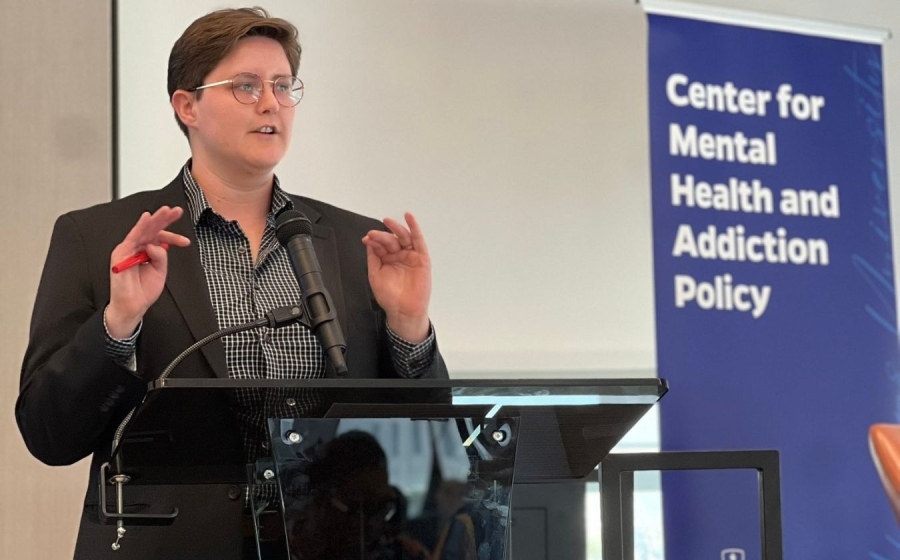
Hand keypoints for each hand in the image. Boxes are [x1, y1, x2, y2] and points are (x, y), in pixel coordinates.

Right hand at [106, 206, 190, 337]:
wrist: (132, 306)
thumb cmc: (143, 290)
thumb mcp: (160, 271)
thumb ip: (161, 256)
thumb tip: (158, 245)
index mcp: (147, 251)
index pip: (161, 238)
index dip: (174, 237)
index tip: (185, 242)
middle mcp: (138, 247)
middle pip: (152, 229)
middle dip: (165, 219)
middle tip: (176, 210)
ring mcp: (129, 249)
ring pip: (144, 229)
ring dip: (155, 219)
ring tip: (166, 211)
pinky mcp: (121, 253)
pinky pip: (132, 237)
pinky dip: (139, 226)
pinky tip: (147, 218)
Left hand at [362, 212, 430, 342]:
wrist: (403, 311)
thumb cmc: (390, 297)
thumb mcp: (375, 275)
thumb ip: (373, 258)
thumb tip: (369, 242)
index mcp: (387, 259)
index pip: (380, 245)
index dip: (373, 240)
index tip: (367, 238)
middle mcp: (399, 256)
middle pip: (391, 240)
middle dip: (382, 236)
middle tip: (374, 234)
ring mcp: (410, 256)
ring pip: (403, 237)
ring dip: (396, 228)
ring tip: (388, 221)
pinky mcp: (422, 258)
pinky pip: (418, 241)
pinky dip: (415, 228)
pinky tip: (410, 218)